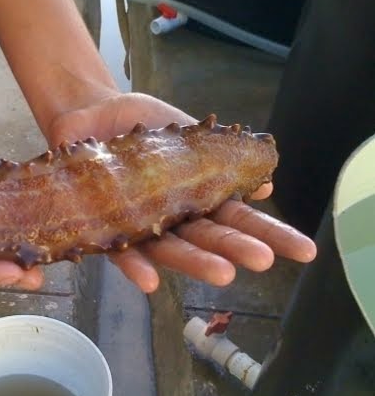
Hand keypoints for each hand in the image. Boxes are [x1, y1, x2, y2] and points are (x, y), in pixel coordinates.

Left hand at [47, 92, 316, 292]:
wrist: (89, 114)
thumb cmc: (141, 124)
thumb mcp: (186, 133)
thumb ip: (220, 156)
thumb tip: (265, 182)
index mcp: (196, 194)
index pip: (237, 218)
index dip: (268, 233)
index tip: (305, 251)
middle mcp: (172, 216)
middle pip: (208, 237)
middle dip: (234, 248)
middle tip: (262, 260)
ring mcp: (140, 223)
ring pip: (170, 249)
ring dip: (194, 262)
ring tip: (222, 275)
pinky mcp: (104, 226)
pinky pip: (118, 250)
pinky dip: (134, 266)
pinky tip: (150, 281)